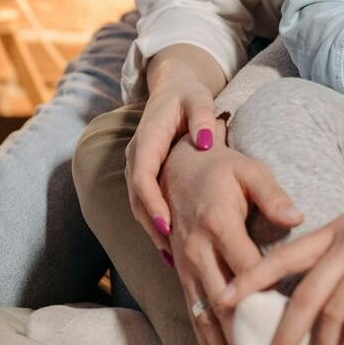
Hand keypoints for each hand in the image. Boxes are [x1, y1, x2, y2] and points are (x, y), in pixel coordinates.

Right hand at [125, 71, 222, 255]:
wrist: (173, 87)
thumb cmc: (188, 94)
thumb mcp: (198, 98)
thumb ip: (202, 116)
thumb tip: (207, 140)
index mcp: (146, 139)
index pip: (141, 176)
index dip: (151, 202)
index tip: (166, 225)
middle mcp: (136, 155)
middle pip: (136, 197)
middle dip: (151, 224)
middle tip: (171, 251)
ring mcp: (138, 165)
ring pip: (139, 204)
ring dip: (153, 229)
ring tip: (173, 257)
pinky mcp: (146, 174)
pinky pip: (146, 202)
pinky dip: (156, 222)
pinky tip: (173, 245)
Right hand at [162, 138, 303, 344]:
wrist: (178, 166)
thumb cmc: (222, 169)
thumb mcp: (250, 171)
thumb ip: (273, 195)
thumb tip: (297, 217)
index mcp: (217, 223)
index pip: (245, 267)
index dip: (264, 296)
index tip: (289, 322)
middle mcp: (197, 249)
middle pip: (222, 302)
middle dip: (242, 337)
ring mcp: (185, 266)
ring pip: (203, 316)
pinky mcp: (181, 275)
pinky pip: (192, 315)